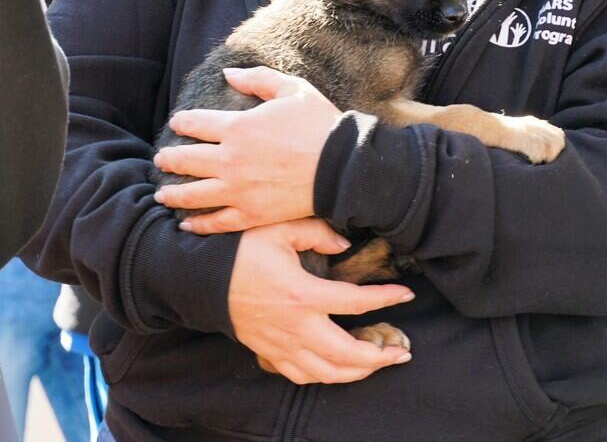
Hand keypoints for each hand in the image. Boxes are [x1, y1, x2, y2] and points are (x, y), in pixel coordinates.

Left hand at [154, 67, 341, 233]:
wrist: (343, 168)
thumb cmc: (320, 125)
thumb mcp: (292, 90)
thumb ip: (258, 79)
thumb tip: (229, 73)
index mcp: (238, 127)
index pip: (195, 123)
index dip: (182, 122)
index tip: (177, 123)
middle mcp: (230, 160)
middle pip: (185, 160)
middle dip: (169, 158)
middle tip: (161, 159)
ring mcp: (238, 190)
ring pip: (193, 194)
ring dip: (173, 193)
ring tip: (162, 193)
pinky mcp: (251, 214)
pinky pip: (216, 222)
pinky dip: (198, 224)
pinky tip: (187, 224)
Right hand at [229, 219, 414, 384]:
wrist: (200, 281)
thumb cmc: (239, 252)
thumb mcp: (278, 229)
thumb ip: (317, 232)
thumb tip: (345, 245)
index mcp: (302, 295)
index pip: (355, 302)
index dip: (385, 299)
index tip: (406, 294)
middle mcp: (296, 327)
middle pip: (348, 354)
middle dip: (381, 356)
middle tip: (402, 349)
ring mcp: (282, 345)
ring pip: (329, 372)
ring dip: (360, 372)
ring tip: (380, 362)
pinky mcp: (270, 354)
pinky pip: (304, 376)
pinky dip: (328, 376)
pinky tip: (342, 369)